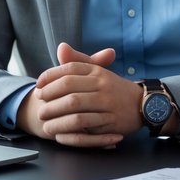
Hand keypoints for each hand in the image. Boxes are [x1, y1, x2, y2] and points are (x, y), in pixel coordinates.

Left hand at [23, 43, 141, 147]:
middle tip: (38, 103)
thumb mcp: (97, 72)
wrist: (142, 104)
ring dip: (55, 113)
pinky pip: (85, 123)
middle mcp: (102, 84)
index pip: (69, 68)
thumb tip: (61, 47)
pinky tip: (58, 131)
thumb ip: (78, 61)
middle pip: (69, 87)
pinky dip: (68, 127)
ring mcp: (107, 102)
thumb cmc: (113, 88)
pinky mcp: (110, 120)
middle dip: (50, 96)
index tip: (38, 85)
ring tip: (43, 118)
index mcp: (97, 71)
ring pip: (74, 106)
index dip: (50, 76)